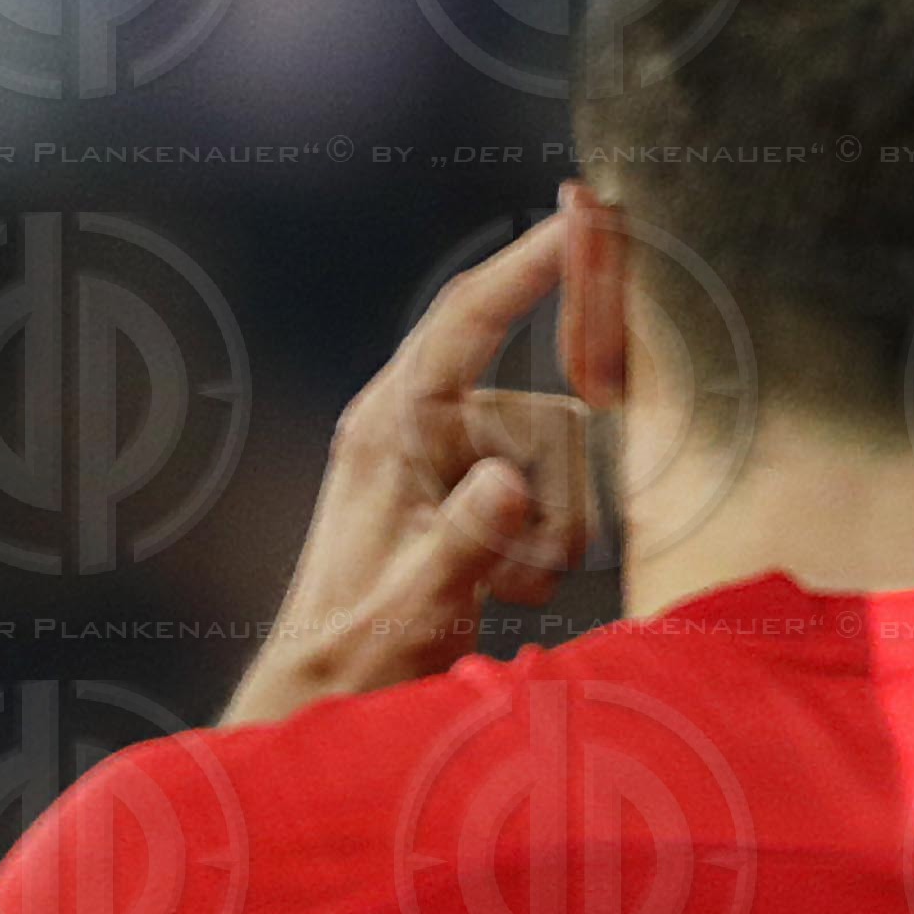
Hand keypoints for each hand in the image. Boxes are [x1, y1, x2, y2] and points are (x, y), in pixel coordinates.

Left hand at [225, 213, 598, 729]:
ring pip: (559, 465)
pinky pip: (553, 502)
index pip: (467, 319)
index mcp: (389, 427)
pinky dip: (543, 553)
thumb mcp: (416, 604)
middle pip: (544, 413)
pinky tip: (505, 590)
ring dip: (551, 537)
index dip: (528, 264)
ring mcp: (448, 464)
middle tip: (524, 576)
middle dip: (556, 495)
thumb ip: (467, 541)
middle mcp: (418, 429)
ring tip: (505, 590)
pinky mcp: (469, 498)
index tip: (585, 214)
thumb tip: (512, 484)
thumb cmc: (357, 654)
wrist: (327, 700)